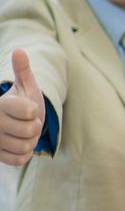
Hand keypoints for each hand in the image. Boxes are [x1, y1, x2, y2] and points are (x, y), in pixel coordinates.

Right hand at [0, 49, 43, 166]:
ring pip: (25, 147)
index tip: (27, 109)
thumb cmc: (21, 102)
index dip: (33, 111)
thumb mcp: (24, 86)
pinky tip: (18, 145)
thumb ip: (22, 70)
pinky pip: (19, 160)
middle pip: (30, 131)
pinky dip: (24, 154)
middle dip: (35, 127)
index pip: (29, 111)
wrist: (13, 123)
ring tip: (23, 134)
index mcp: (0, 105)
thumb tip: (19, 51)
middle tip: (27, 123)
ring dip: (30, 142)